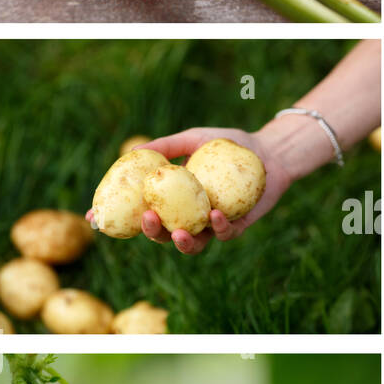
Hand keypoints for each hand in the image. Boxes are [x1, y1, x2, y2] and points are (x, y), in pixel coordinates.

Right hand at [137, 127, 289, 253]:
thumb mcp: (195, 139)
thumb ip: (167, 146)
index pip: (149, 213)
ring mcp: (212, 225)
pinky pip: (225, 234)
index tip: (115, 212)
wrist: (268, 150)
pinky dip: (219, 227)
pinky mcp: (236, 227)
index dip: (133, 218)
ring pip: (195, 244)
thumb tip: (132, 152)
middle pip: (166, 234)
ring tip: (179, 234)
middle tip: (150, 220)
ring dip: (184, 243)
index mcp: (175, 200)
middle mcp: (191, 217)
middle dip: (155, 233)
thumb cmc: (228, 144)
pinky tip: (215, 214)